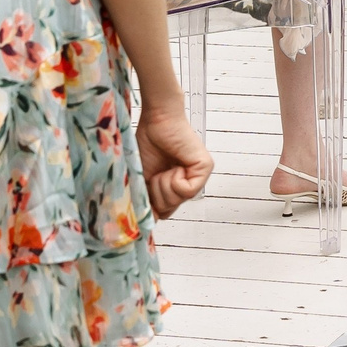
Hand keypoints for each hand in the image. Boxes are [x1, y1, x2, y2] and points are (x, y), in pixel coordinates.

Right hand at [135, 101, 212, 218]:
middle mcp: (187, 183)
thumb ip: (145, 202)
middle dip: (155, 194)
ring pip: (175, 201)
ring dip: (162, 185)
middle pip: (168, 210)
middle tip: (154, 174)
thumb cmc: (147, 145)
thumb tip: (144, 225)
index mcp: (173, 187)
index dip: (151, 206)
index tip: (145, 189)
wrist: (155, 121)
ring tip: (163, 168)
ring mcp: (198, 177)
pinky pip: (187, 191)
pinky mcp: (205, 168)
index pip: (163, 212)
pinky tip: (174, 166)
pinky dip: (173, 181)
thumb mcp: (141, 181)